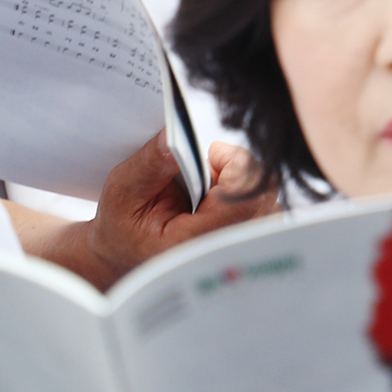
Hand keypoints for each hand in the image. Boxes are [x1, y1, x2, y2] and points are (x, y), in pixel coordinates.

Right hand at [16, 134, 277, 289]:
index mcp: (193, 244)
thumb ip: (151, 163)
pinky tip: (219, 200)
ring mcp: (241, 251)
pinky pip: (267, 209)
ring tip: (208, 189)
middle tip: (207, 171)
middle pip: (265, 195)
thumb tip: (173, 134)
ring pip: (269, 201)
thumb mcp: (123, 193)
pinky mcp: (250, 244)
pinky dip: (247, 195)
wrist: (127, 257)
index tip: (211, 155)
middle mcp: (224, 252)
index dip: (235, 165)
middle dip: (239, 171)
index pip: (245, 197)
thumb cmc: (124, 229)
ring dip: (243, 183)